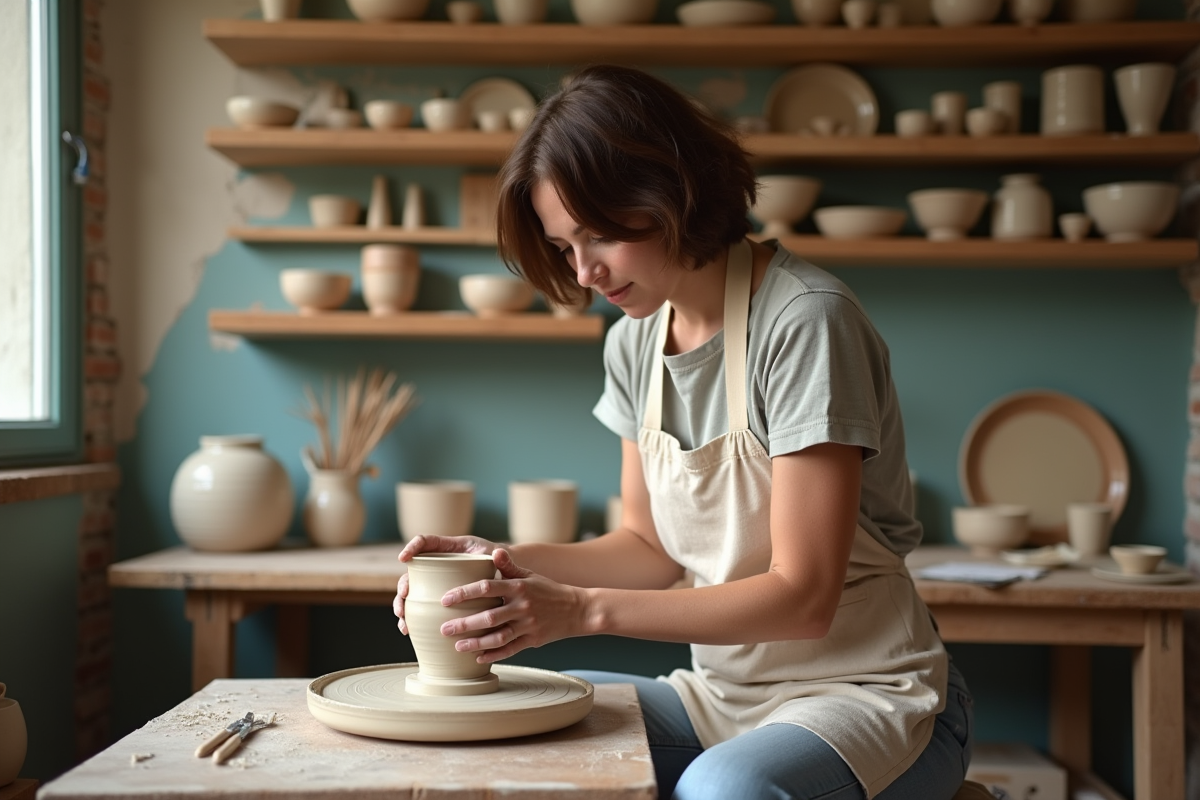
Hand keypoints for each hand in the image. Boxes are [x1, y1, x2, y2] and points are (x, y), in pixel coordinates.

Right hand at [393, 535, 495, 633]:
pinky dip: (410, 618)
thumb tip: (498, 552)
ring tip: (403, 621)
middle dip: (403, 585)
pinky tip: (407, 630)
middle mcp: (437, 564)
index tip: (403, 558)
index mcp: (449, 548)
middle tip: (403, 597)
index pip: (425, 542)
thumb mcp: (497, 558)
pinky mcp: (435, 597)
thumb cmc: (498, 565)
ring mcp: (434, 581)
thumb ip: (499, 557)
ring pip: (410, 591)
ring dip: (402, 605)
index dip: (412, 547)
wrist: (501, 578)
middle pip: (412, 571)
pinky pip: (417, 606)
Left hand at [436, 549, 588, 663]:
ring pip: (498, 637)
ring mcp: (527, 625)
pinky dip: (494, 655)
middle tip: (443, 628)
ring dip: (476, 643)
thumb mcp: (529, 575)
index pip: (486, 587)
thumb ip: (509, 566)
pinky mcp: (532, 640)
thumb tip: (494, 551)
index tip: (445, 599)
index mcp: (518, 587)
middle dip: (464, 623)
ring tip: (457, 646)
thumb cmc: (547, 590)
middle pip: (489, 616)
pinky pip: (510, 650)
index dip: (464, 593)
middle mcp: (522, 607)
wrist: (576, 609)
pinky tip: (478, 658)